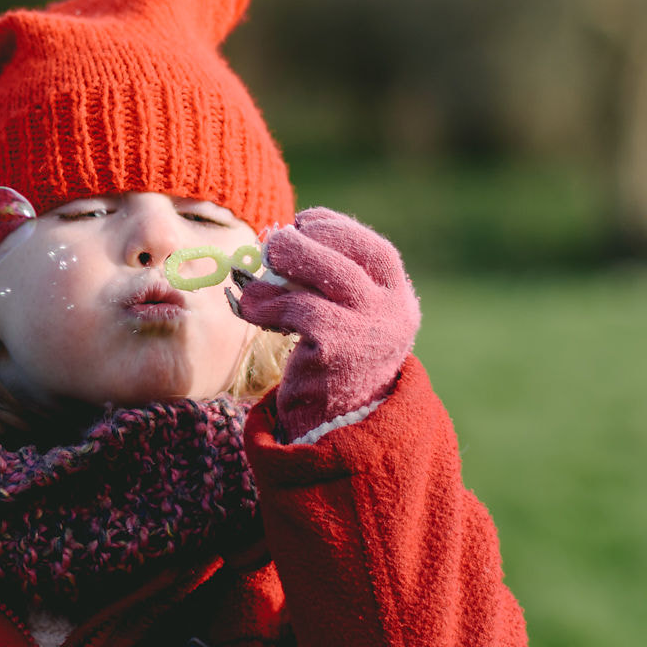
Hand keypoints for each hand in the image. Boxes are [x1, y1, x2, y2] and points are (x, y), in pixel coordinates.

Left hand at [234, 207, 420, 441]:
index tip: (304, 220)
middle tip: (275, 243)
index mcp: (398, 300)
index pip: (375, 250)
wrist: (333, 426)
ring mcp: (369, 330)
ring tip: (258, 267)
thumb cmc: (330, 365)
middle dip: (308, 241)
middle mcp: (393, 312)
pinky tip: (248, 306)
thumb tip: (282, 240)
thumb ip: (330, 284)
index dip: (337, 229)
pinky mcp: (337, 347)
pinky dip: (267, 302)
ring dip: (286, 262)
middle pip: (352, 255)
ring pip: (328, 274)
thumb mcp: (343, 320)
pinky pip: (297, 308)